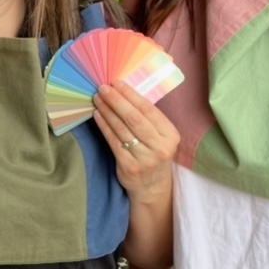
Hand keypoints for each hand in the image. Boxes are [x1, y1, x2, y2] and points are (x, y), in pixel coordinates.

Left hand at [92, 81, 178, 201]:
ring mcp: (145, 158)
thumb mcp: (160, 136)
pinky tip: (98, 115)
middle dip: (116, 100)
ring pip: (122, 129)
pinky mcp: (129, 166)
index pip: (148, 109)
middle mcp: (160, 147)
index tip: (117, 83)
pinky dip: (104, 126)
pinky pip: (113, 141)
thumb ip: (148, 118)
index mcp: (171, 135)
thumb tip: (124, 91)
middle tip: (103, 88)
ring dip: (107, 111)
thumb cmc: (154, 153)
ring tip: (98, 99)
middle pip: (134, 118)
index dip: (131, 95)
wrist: (152, 185)